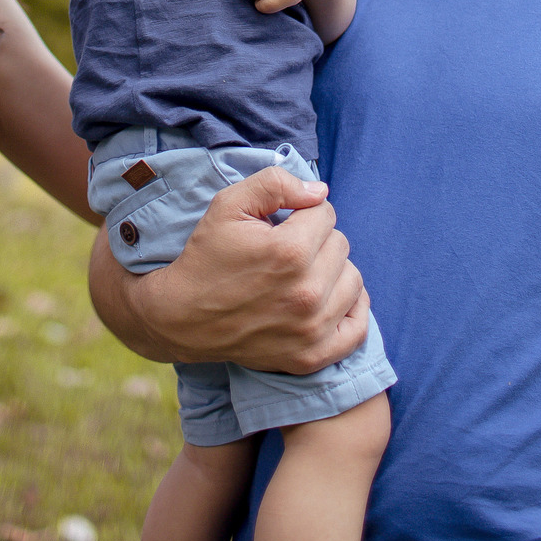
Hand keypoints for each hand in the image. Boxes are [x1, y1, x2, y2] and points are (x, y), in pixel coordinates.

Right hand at [88, 165, 368, 371]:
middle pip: (341, 245)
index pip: (325, 213)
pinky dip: (350, 309)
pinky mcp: (312, 356)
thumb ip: (275, 184)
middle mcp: (306, 292)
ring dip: (333, 271)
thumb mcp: (228, 204)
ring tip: (303, 273)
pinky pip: (357, 328)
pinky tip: (329, 299)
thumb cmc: (206, 256)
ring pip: (352, 280)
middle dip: (317, 239)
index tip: (282, 224)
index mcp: (289, 251)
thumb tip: (320, 191)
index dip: (302, 212)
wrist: (182, 317)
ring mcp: (312, 329)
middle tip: (287, 249)